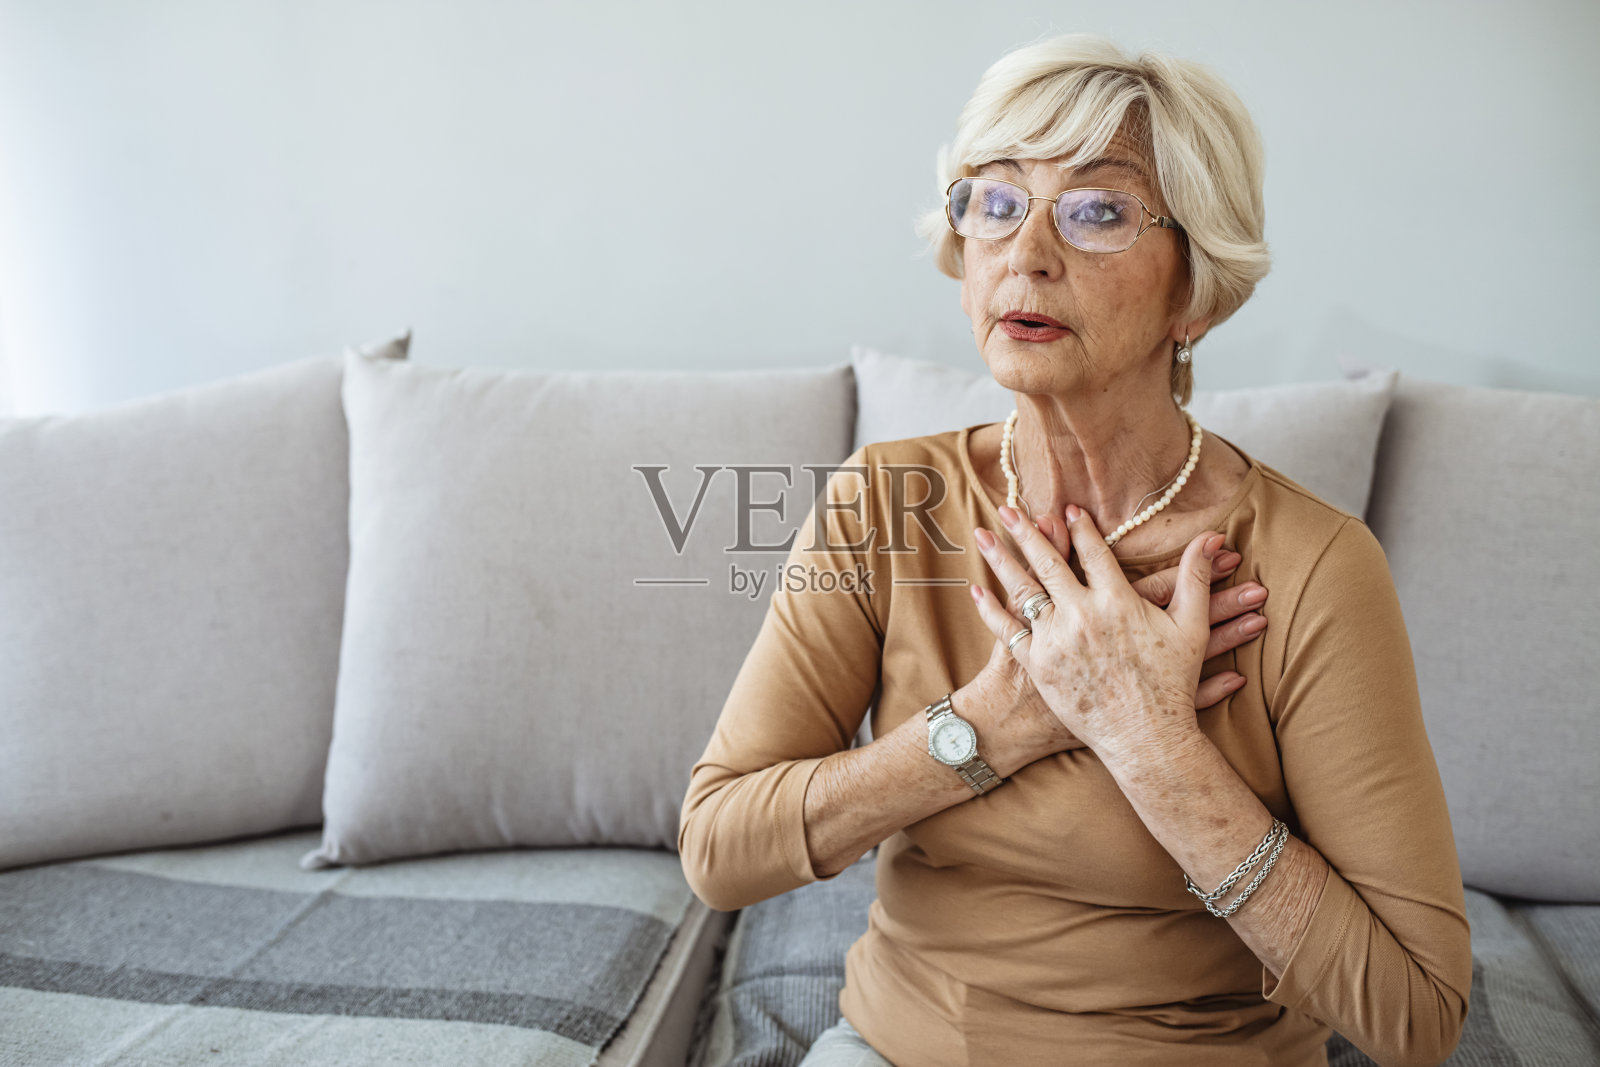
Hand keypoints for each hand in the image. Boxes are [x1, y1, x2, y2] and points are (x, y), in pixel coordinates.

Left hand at [968, 502, 1230, 762]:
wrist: (1145, 737)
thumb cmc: (1171, 684)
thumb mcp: (1191, 627)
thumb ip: (1196, 577)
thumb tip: (1213, 538)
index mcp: (1117, 601)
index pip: (1093, 552)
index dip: (1079, 528)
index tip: (1067, 508)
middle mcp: (1082, 615)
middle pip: (1048, 562)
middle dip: (1027, 532)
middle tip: (1009, 507)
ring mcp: (1056, 640)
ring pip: (1022, 591)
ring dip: (1001, 560)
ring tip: (983, 535)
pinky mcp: (1038, 665)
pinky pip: (1007, 631)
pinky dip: (990, 609)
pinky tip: (976, 590)